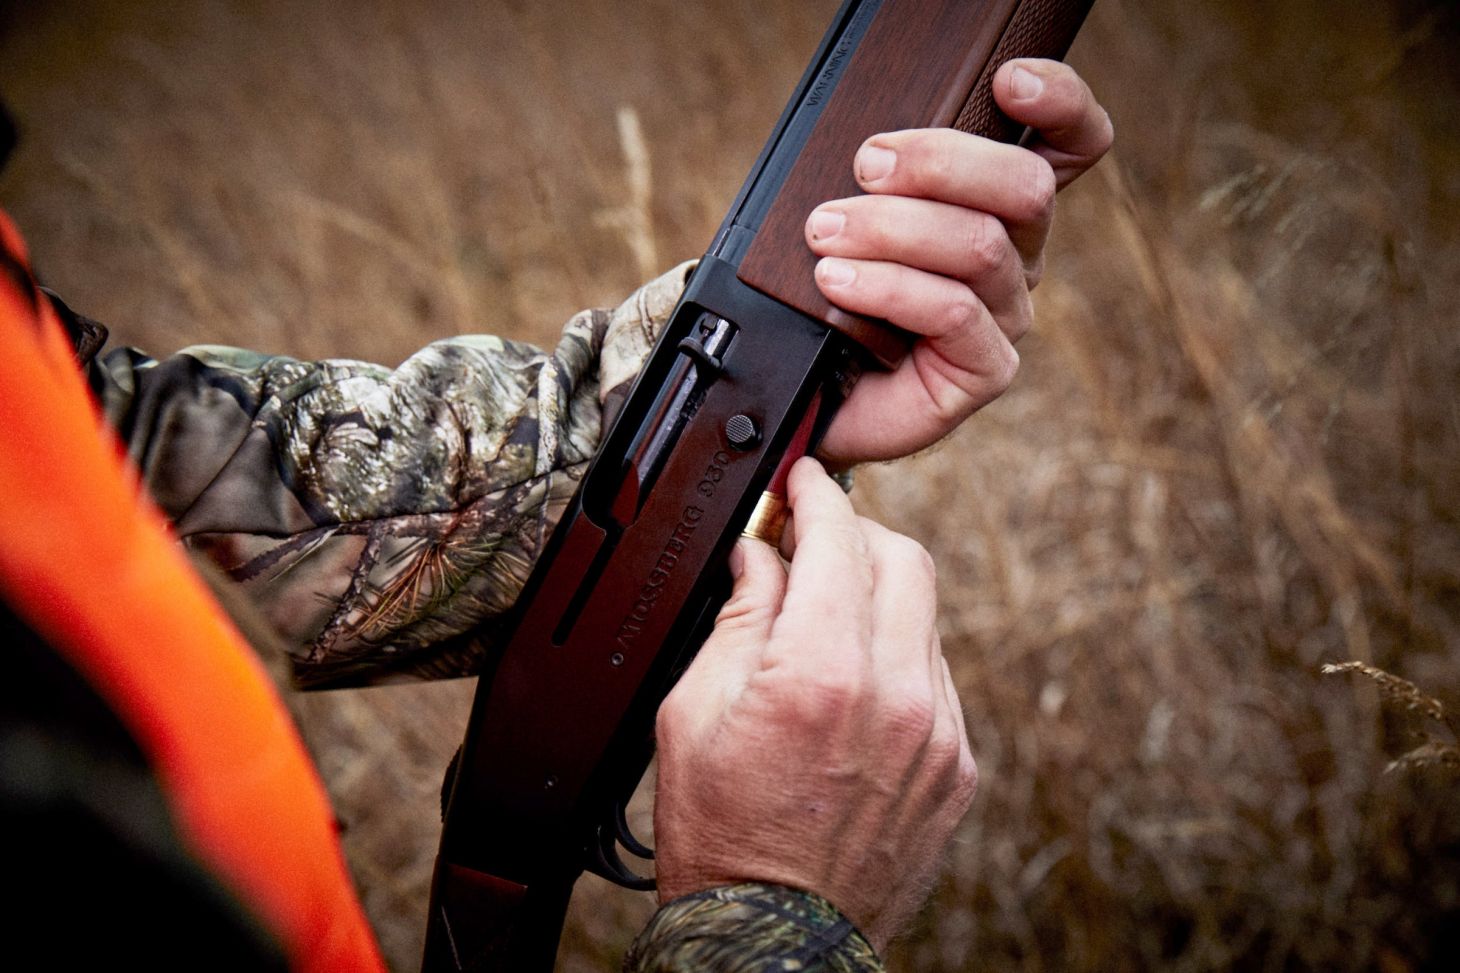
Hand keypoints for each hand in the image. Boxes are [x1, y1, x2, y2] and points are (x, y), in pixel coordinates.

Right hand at [653, 459, 975, 949]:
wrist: (774, 933)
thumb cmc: (722, 832)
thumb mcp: (694, 712)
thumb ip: (739, 617)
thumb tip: (761, 555)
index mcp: (820, 672)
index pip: (838, 538)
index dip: (818, 493)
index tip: (804, 480)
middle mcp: (895, 694)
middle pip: (903, 558)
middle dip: (857, 533)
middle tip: (813, 542)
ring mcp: (937, 732)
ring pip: (926, 614)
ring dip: (879, 594)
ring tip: (826, 620)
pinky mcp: (957, 766)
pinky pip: (936, 675)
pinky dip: (899, 653)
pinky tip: (855, 679)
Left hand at [809, 59, 1112, 462]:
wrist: (808, 392)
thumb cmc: (831, 296)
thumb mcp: (855, 219)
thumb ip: (884, 177)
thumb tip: (875, 146)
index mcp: (1000, 208)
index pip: (1071, 146)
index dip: (1061, 105)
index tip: (1007, 81)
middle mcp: (1018, 258)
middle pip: (1024, 187)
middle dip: (940, 163)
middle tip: (865, 167)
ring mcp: (1007, 316)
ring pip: (979, 247)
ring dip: (892, 229)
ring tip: (825, 233)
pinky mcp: (986, 371)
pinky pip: (952, 312)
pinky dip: (887, 287)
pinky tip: (836, 281)